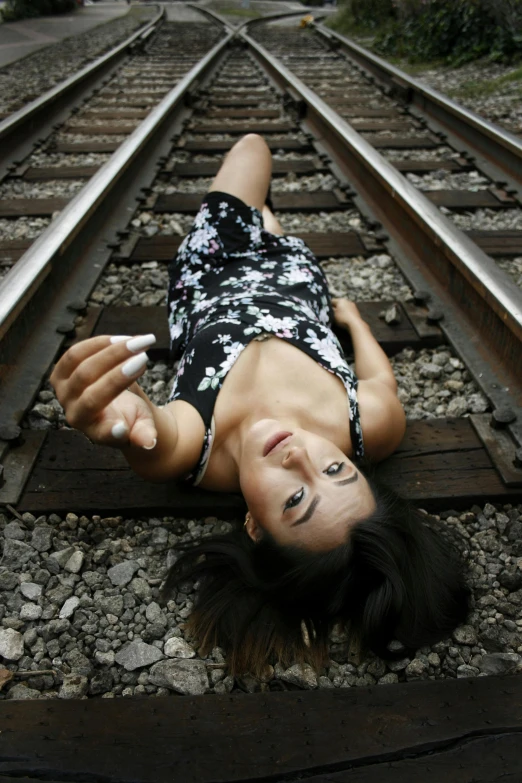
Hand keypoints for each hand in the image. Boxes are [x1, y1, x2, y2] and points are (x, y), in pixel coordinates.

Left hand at [50, 334, 157, 449]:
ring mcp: (63, 393)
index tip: (123, 429)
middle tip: (145, 357)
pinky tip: (124, 339)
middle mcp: (75, 415)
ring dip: (111, 351)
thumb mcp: (142, 426)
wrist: (110, 403)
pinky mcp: (59, 374)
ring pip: (82, 367)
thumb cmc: (129, 416)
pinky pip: (76, 353)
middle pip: (94, 393)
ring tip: (138, 342)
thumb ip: (144, 434)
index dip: (112, 432)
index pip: (104, 433)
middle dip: (120, 374)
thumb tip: (150, 442)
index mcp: (98, 432)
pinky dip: (100, 343)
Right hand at [331, 298, 363, 328]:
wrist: (355, 324)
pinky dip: (346, 313)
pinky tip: (345, 318)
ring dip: (341, 310)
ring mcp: (353, 305)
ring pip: (344, 307)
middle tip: (332, 314)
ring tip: (339, 317)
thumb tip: (328, 308)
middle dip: (335, 308)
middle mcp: (347, 300)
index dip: (328, 305)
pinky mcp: (356, 311)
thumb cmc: (342, 318)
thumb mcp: (333, 315)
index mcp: (341, 300)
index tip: (326, 310)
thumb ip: (330, 310)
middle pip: (339, 303)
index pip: (331, 301)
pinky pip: (349, 310)